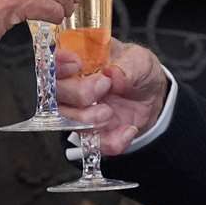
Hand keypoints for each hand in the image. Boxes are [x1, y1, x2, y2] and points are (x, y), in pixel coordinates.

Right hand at [55, 38, 169, 154]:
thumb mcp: (141, 60)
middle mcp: (73, 86)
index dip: (58, 63)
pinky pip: (93, 144)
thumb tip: (114, 73)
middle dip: (79, 93)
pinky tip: (128, 129)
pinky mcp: (93, 132)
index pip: (54, 60)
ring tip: (111, 111)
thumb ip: (129, 66)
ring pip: (67, 121)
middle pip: (56, 93)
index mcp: (80, 61)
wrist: (152, 96)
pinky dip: (112, 141)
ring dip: (90, 119)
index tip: (76, 65)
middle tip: (104, 86)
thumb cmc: (138, 71)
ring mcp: (80, 111)